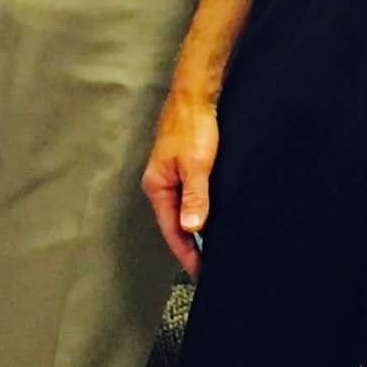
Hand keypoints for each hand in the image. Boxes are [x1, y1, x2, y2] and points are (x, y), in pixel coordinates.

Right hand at [140, 87, 219, 276]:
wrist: (195, 95)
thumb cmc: (192, 125)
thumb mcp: (196, 165)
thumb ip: (194, 198)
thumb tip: (192, 230)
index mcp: (157, 186)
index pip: (171, 230)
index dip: (187, 253)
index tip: (200, 271)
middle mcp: (159, 184)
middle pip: (173, 224)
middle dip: (190, 247)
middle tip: (207, 266)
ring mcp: (169, 176)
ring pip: (181, 212)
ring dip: (194, 230)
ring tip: (209, 250)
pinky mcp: (180, 168)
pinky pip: (187, 198)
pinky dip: (197, 213)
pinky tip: (208, 218)